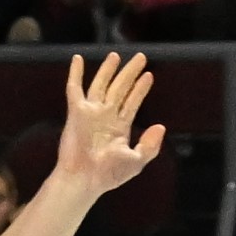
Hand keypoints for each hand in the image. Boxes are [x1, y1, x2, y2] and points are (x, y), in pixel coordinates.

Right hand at [57, 52, 169, 193]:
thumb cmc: (108, 174)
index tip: (149, 75)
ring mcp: (90, 113)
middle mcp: (105, 117)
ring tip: (116, 55)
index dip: (141, 88)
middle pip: (120, 88)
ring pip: (101, 84)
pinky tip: (78, 58)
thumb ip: (150, 146)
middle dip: (130, 73)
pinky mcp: (76, 112)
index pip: (132, 102)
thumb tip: (161, 126)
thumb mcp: (136, 161)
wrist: (84, 179)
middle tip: (141, 57)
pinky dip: (75, 73)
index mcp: (119, 127)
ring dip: (108, 70)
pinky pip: (74, 88)